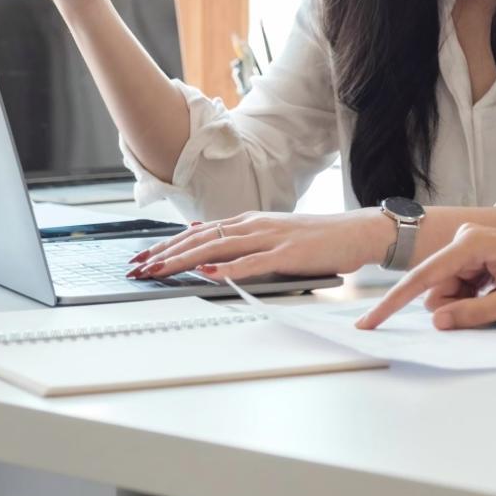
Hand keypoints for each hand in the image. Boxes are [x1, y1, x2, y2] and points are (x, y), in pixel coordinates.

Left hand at [126, 209, 392, 280]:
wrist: (357, 232)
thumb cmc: (320, 238)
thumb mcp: (274, 233)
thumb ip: (242, 237)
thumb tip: (205, 236)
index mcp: (251, 221)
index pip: (199, 232)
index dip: (167, 244)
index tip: (143, 258)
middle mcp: (255, 225)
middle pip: (200, 238)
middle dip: (164, 253)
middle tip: (138, 268)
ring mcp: (271, 238)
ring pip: (218, 247)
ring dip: (184, 259)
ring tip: (159, 270)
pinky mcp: (288, 254)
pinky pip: (252, 262)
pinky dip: (228, 268)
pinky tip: (208, 273)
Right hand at [354, 225, 495, 330]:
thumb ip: (473, 314)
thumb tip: (437, 321)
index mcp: (472, 243)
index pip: (422, 278)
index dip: (393, 304)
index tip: (368, 325)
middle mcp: (466, 239)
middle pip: (435, 288)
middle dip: (454, 306)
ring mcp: (471, 246)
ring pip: (447, 290)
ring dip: (467, 303)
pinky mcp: (478, 256)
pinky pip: (461, 286)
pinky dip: (475, 298)